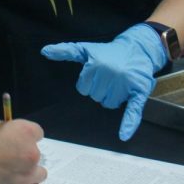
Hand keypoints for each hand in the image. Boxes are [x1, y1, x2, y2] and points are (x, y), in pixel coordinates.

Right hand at [0, 115, 46, 183]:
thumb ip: (3, 129)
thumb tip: (5, 134)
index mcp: (25, 133)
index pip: (38, 133)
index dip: (26, 136)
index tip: (17, 139)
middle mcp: (31, 155)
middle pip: (38, 156)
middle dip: (26, 155)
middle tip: (11, 157)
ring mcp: (25, 178)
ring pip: (39, 175)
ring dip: (29, 172)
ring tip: (15, 173)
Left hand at [40, 23, 166, 140]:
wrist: (137, 48)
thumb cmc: (109, 52)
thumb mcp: (86, 49)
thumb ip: (65, 51)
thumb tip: (44, 51)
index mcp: (95, 64)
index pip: (83, 89)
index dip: (89, 83)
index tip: (97, 73)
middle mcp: (110, 72)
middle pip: (95, 97)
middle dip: (101, 89)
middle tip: (109, 77)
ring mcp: (125, 83)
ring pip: (109, 104)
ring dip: (113, 98)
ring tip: (118, 82)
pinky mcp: (138, 92)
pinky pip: (132, 110)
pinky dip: (128, 123)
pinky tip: (123, 135)